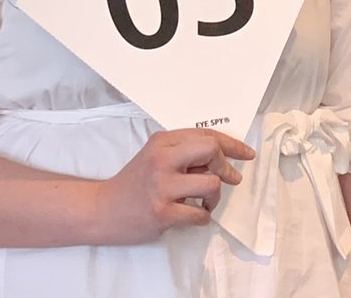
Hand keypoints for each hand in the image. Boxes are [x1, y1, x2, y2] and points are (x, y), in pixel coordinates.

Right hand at [91, 128, 254, 244]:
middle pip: (211, 151)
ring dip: (214, 196)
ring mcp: (162, 186)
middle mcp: (162, 159)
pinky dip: (203, 216)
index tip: (246, 154)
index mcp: (162, 141)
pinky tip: (193, 214)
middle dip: (226, 166)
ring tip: (203, 201)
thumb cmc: (134, 183)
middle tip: (230, 177)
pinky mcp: (163, 212)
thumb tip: (221, 158)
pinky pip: (201, 214)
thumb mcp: (155, 156)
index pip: (205, 135)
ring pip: (211, 184)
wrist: (104, 209)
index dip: (231, 144)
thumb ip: (183, 153)